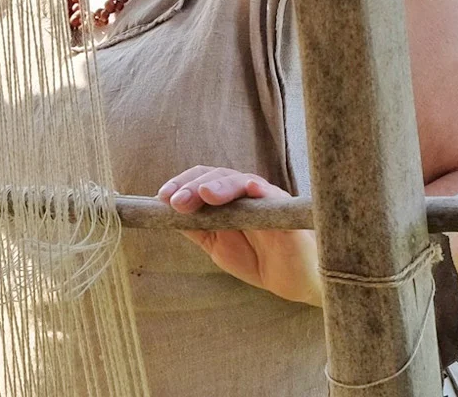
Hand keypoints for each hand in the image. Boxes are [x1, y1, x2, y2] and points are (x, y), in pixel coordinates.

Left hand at [158, 166, 322, 306]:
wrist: (295, 281)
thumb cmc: (257, 258)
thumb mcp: (217, 245)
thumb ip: (195, 228)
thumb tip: (164, 213)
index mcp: (226, 200)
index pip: (201, 180)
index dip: (181, 183)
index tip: (162, 197)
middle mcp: (245, 194)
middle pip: (217, 176)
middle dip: (193, 186)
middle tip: (177, 202)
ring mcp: (266, 200)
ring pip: (242, 181)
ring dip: (221, 185)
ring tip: (205, 194)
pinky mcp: (287, 212)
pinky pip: (275, 196)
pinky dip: (261, 190)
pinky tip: (250, 189)